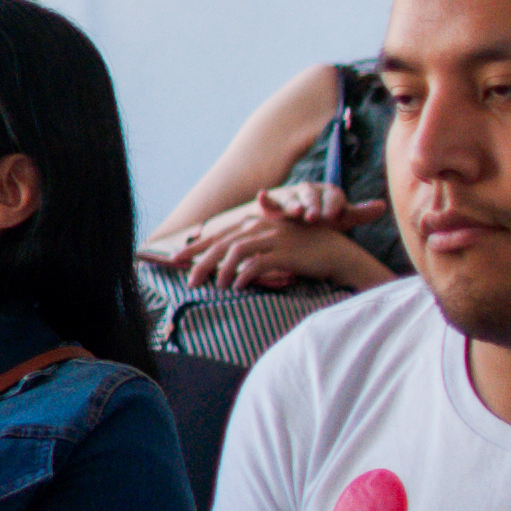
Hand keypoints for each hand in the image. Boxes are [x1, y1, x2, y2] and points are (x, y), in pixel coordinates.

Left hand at [168, 186, 389, 289]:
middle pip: (221, 243)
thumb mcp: (272, 243)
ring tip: (215, 287)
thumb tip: (223, 263)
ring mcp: (273, 238)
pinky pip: (257, 264)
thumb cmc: (301, 251)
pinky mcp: (285, 253)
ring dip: (221, 271)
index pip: (217, 234)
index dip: (195, 247)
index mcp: (254, 222)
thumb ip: (249, 248)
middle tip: (189, 281)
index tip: (175, 259)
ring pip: (235, 252)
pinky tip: (237, 287)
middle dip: (200, 262)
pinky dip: (243, 276)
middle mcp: (261, 226)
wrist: (335, 252)